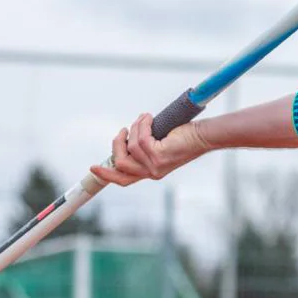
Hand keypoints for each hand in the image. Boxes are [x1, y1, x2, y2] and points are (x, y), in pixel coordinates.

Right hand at [90, 114, 211, 185]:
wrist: (203, 136)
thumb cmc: (184, 137)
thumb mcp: (159, 145)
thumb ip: (144, 147)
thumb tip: (127, 136)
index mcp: (150, 172)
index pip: (124, 180)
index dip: (106, 175)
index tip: (94, 167)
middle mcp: (152, 173)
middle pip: (120, 166)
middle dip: (116, 146)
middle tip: (123, 131)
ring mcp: (155, 166)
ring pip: (130, 148)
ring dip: (134, 129)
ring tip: (143, 119)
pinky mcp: (159, 155)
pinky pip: (140, 139)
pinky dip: (142, 125)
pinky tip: (149, 117)